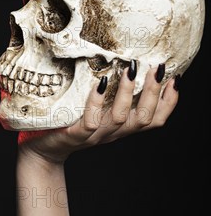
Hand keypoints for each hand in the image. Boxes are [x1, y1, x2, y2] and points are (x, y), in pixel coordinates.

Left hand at [17, 65, 179, 163]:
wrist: (40, 151)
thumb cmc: (66, 124)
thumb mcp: (92, 110)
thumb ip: (107, 96)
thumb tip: (117, 65)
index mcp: (119, 128)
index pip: (153, 120)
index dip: (168, 103)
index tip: (176, 79)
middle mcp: (111, 134)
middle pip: (143, 118)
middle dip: (154, 93)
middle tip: (158, 68)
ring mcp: (94, 136)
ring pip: (120, 118)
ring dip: (128, 93)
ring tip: (130, 70)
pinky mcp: (74, 136)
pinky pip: (90, 121)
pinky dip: (97, 102)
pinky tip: (100, 84)